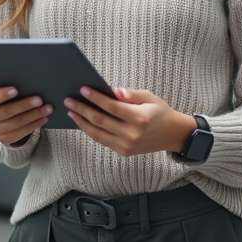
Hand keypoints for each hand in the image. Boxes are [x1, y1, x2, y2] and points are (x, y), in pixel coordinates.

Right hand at [0, 86, 52, 146]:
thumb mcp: (0, 90)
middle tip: (39, 99)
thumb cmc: (2, 98)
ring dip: (34, 115)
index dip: (2, 94)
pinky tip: (43, 118)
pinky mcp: (4, 139)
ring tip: (47, 108)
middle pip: (7, 112)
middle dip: (25, 105)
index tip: (16, 89)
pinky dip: (34, 125)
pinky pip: (21, 133)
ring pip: (16, 123)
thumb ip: (7, 85)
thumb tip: (27, 81)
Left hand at [65, 87, 197, 157]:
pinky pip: (102, 140)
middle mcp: (132, 134)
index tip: (83, 89)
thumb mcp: (149, 97)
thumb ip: (130, 94)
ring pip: (97, 133)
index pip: (111, 107)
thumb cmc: (159, 112)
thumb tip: (113, 91)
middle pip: (100, 120)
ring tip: (71, 111)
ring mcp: (127, 145)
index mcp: (139, 118)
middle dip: (82, 109)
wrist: (172, 135)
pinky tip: (82, 121)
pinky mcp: (124, 152)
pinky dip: (90, 130)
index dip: (95, 98)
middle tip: (69, 100)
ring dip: (81, 122)